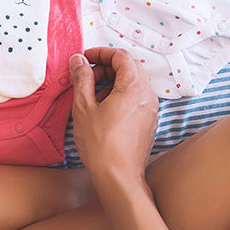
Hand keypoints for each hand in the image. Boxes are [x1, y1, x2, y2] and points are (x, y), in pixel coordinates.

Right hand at [69, 48, 158, 195]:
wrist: (119, 176)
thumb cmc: (100, 144)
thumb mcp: (84, 107)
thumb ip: (82, 78)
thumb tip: (78, 60)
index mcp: (134, 87)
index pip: (121, 56)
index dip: (101, 53)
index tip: (85, 58)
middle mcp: (148, 95)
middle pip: (129, 67)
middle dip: (106, 67)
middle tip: (86, 76)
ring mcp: (151, 109)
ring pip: (133, 83)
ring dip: (113, 81)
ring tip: (93, 95)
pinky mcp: (149, 122)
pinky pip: (136, 98)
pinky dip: (121, 95)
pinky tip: (104, 109)